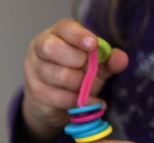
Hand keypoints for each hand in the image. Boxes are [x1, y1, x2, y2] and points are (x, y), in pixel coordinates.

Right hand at [21, 18, 127, 142]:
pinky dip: (78, 100)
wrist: (52, 103)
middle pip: (53, 48)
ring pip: (59, 75)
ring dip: (80, 84)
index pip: (64, 29)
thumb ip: (108, 60)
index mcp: (55, 34)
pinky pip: (60, 96)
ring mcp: (33, 71)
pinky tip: (88, 101)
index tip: (93, 44)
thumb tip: (120, 58)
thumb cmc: (73, 75)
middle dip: (77, 61)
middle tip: (87, 70)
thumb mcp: (93, 66)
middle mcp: (39, 49)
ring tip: (87, 88)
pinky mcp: (35, 92)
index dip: (78, 36)